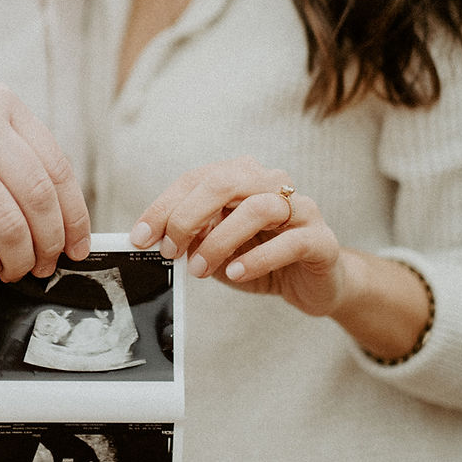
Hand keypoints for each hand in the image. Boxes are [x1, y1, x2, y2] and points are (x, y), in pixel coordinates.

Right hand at [0, 82, 90, 280]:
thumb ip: (12, 153)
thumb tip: (58, 216)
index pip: (56, 166)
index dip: (74, 215)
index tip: (78, 245)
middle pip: (37, 197)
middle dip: (50, 242)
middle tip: (48, 263)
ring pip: (7, 222)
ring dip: (19, 258)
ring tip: (15, 269)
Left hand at [131, 155, 344, 318]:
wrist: (317, 283)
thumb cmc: (261, 259)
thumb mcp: (217, 248)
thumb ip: (193, 239)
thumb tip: (156, 240)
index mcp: (242, 178)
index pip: (195, 180)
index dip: (163, 207)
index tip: (140, 237)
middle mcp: (272, 184)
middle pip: (224, 183)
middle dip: (188, 216)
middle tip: (169, 251)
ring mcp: (301, 209)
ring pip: (257, 208)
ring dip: (220, 240)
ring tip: (200, 269)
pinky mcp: (321, 239)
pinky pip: (290, 242)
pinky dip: (257, 258)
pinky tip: (235, 274)